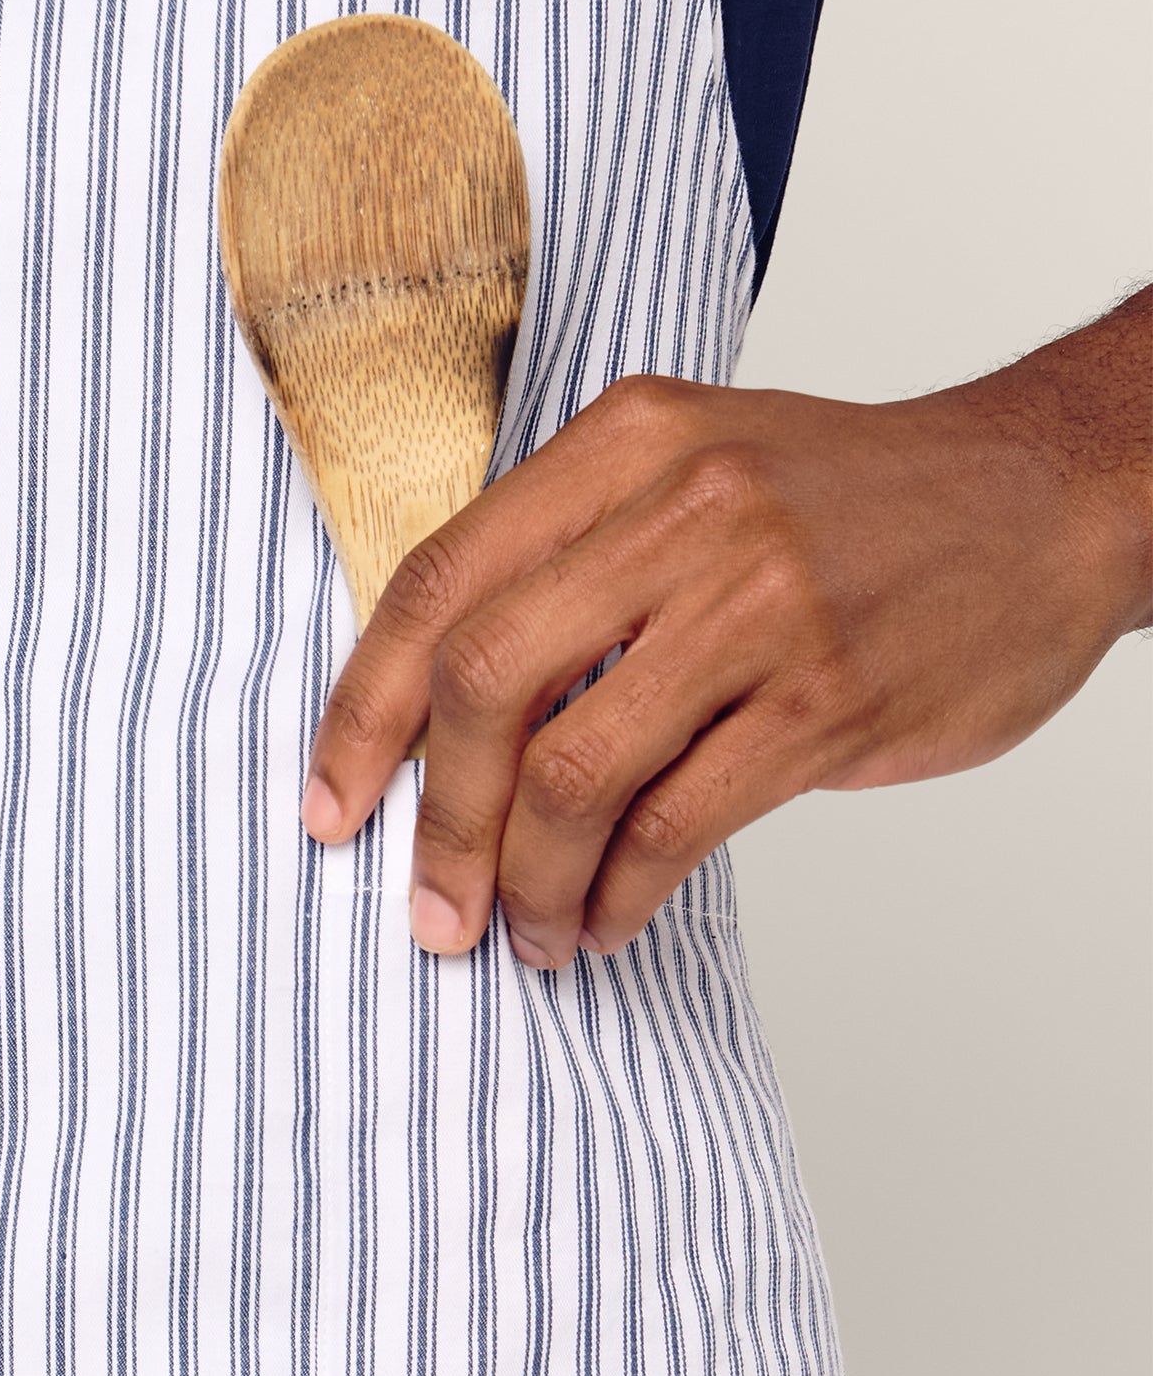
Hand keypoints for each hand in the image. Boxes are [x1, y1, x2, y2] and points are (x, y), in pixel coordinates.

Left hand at [298, 300, 1152, 970]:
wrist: (1043, 499)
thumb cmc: (852, 499)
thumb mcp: (694, 464)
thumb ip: (575, 553)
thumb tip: (444, 710)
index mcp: (622, 443)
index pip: (438, 582)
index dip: (363, 706)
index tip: (332, 799)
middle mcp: (680, 509)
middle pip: (482, 679)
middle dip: (435, 815)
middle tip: (425, 904)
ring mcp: (757, 604)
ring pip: (575, 768)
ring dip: (527, 877)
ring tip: (523, 931)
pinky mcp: (827, 699)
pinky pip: (678, 821)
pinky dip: (618, 893)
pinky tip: (604, 922)